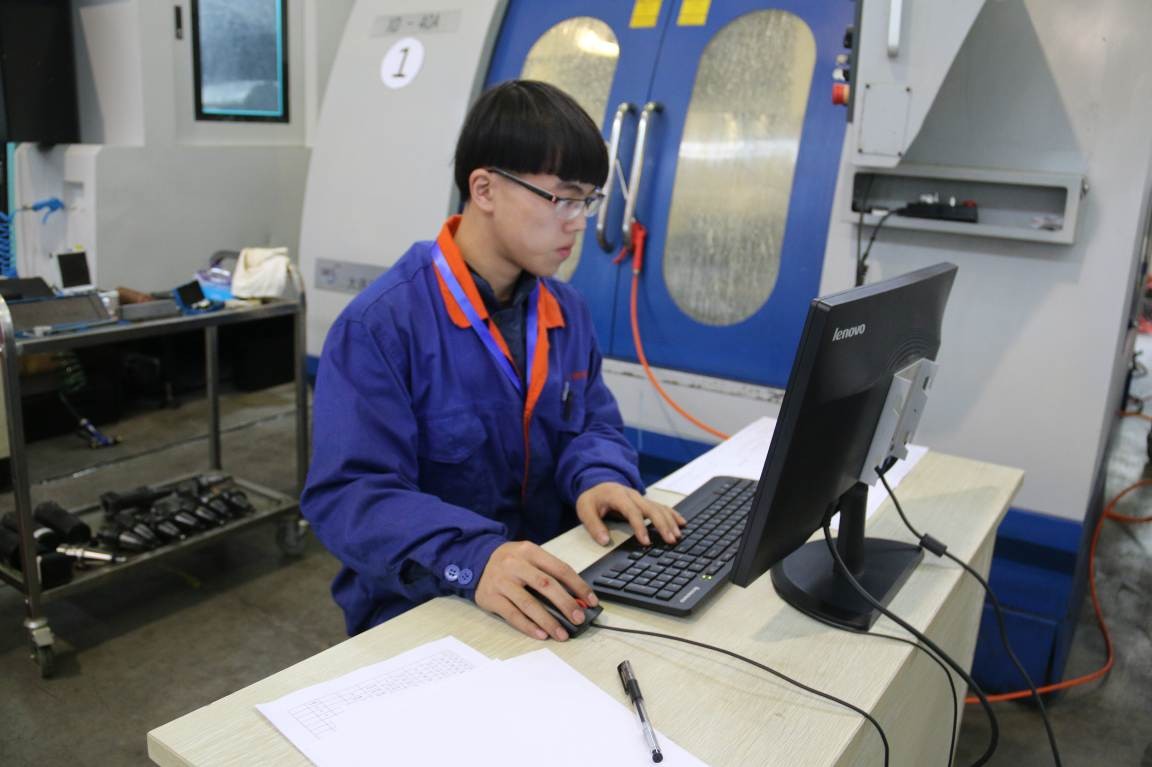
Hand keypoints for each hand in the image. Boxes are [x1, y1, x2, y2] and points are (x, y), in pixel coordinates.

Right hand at [474, 541, 597, 641]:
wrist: (475, 560)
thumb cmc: (510, 561)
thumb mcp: (529, 557)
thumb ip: (548, 572)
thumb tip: (575, 598)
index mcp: (530, 551)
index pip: (560, 569)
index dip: (578, 586)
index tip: (591, 601)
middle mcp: (515, 564)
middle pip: (545, 585)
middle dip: (566, 604)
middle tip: (579, 619)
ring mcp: (502, 581)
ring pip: (529, 603)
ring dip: (548, 620)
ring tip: (562, 634)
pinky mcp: (491, 597)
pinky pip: (512, 614)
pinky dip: (528, 626)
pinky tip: (541, 634)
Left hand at [576, 482, 685, 546]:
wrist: (595, 484)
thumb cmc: (592, 499)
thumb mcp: (585, 510)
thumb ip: (594, 525)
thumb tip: (604, 541)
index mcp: (618, 495)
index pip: (632, 511)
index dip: (640, 527)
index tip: (646, 541)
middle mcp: (632, 495)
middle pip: (651, 508)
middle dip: (662, 524)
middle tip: (670, 540)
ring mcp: (640, 497)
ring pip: (659, 507)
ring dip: (670, 521)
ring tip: (677, 536)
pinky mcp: (644, 502)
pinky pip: (661, 506)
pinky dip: (672, 514)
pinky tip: (682, 522)